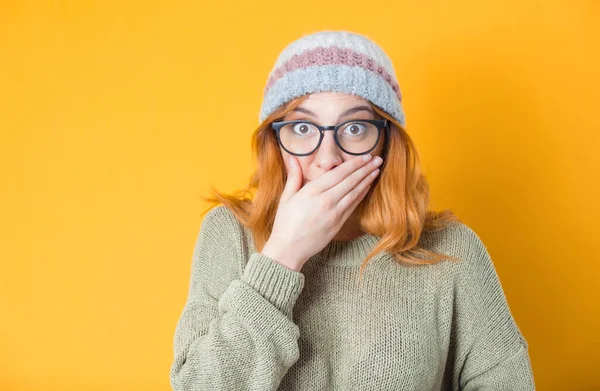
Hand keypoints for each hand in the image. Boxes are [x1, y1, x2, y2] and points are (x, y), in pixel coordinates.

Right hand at [261, 153, 382, 270]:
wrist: (289, 249)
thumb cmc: (285, 223)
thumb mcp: (286, 197)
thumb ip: (293, 176)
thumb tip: (291, 158)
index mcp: (312, 191)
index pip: (338, 173)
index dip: (354, 164)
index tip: (364, 156)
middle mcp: (326, 201)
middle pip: (350, 181)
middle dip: (365, 168)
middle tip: (377, 159)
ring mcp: (335, 213)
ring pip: (355, 193)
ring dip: (367, 180)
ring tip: (376, 170)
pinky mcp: (339, 223)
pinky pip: (353, 205)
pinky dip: (362, 194)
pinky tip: (367, 187)